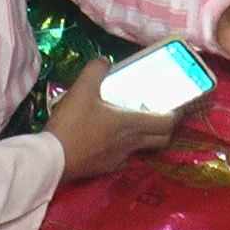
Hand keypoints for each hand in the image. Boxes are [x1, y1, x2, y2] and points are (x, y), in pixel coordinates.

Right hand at [45, 59, 180, 181]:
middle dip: (166, 128)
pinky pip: (125, 158)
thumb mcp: (81, 89)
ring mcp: (119, 158)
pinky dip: (126, 149)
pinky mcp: (106, 168)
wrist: (53, 158)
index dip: (176, 115)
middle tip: (160, 114)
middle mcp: (131, 143)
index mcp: (130, 123)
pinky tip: (113, 140)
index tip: (176, 106)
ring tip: (136, 124)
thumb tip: (105, 61)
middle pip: (162, 139)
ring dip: (147, 138)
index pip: (166, 123)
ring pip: (144, 149)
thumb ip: (95, 70)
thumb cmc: (72, 124)